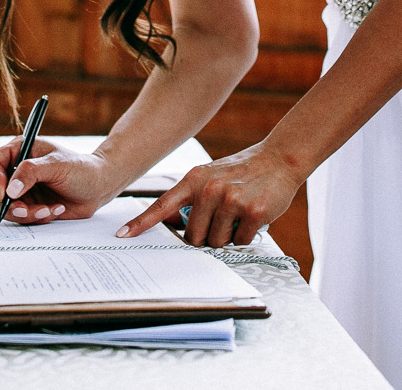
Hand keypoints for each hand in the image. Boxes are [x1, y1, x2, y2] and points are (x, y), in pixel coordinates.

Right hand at [0, 138, 121, 223]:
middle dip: (3, 203)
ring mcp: (20, 190)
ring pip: (3, 208)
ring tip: (48, 209)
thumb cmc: (81, 169)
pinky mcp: (28, 206)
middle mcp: (14, 171)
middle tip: (23, 209)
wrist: (98, 187)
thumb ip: (31, 172)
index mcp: (17, 152)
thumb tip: (9, 190)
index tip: (4, 192)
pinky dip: (36, 218)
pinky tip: (56, 210)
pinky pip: (20, 218)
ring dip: (24, 213)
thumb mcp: (57, 165)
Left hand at [117, 143, 302, 248]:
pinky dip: (247, 236)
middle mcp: (208, 188)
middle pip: (193, 236)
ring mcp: (230, 200)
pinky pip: (241, 241)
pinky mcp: (252, 212)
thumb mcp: (211, 176)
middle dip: (206, 237)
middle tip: (222, 221)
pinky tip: (253, 216)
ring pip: (217, 242)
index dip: (141, 223)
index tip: (122, 235)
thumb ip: (193, 198)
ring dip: (228, 236)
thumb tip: (177, 228)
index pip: (162, 205)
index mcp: (194, 179)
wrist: (279, 159)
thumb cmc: (242, 173)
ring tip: (239, 214)